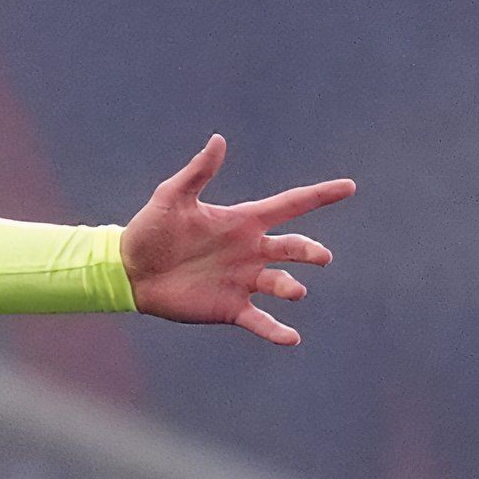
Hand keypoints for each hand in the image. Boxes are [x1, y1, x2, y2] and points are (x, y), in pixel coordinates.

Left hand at [121, 134, 349, 346]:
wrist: (129, 270)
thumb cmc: (149, 230)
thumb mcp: (172, 198)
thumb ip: (198, 172)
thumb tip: (218, 140)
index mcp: (243, 222)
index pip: (290, 205)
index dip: (319, 196)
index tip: (349, 187)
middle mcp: (250, 251)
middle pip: (293, 247)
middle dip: (309, 251)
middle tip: (321, 257)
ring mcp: (244, 280)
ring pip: (281, 283)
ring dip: (291, 287)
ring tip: (295, 291)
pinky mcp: (231, 308)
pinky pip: (260, 320)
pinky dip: (276, 330)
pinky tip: (291, 338)